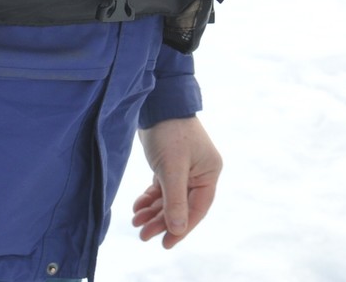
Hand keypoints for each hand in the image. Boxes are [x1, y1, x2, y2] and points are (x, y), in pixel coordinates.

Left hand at [130, 117, 221, 248]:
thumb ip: (176, 200)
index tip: (165, 243)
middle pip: (182, 206)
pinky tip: (138, 207)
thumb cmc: (170, 132)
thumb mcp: (172, 169)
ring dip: (153, 211)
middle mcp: (200, 172)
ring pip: (170, 198)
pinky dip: (150, 198)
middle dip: (162, 221)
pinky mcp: (170, 163)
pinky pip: (161, 188)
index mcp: (209, 172)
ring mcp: (185, 168)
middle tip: (143, 235)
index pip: (197, 208)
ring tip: (136, 222)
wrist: (157, 102)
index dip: (181, 228)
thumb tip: (177, 229)